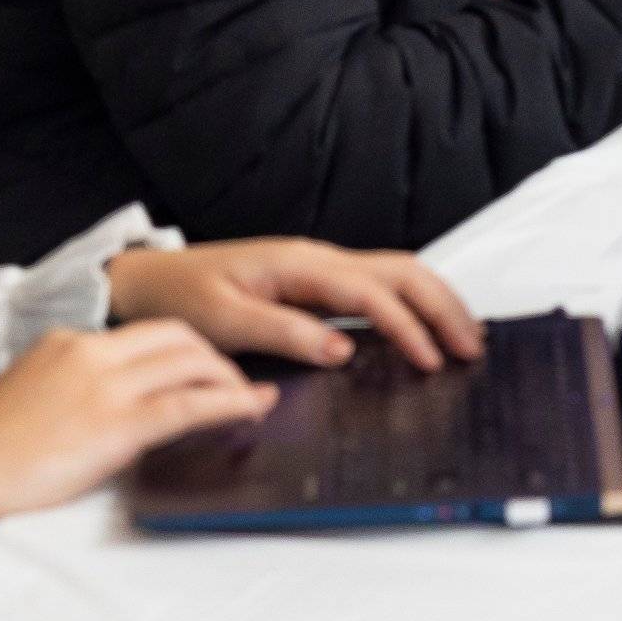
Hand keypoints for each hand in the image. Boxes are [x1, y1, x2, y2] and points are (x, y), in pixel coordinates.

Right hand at [0, 323, 271, 568]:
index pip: (143, 330)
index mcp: (67, 341)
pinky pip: (189, 406)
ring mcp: (105, 386)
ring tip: (252, 396)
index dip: (184, 345)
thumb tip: (115, 398)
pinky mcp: (116, 425)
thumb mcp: (31, 391)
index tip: (204, 362)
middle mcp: (90, 352)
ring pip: (190, 363)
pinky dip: (230, 404)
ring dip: (229, 378)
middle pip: (177, 334)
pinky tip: (252, 409)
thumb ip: (73, 382)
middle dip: (214, 355)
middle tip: (236, 379)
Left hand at [106, 239, 481, 373]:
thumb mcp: (224, 322)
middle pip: (402, 271)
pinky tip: (425, 328)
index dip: (406, 327)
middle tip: (472, 348)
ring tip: (465, 338)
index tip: (430, 361)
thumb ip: (284, 333)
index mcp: (299, 265)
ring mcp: (320, 269)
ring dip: (436, 302)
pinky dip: (412, 305)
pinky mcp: (317, 284)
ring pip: (397, 274)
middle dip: (443, 306)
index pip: (371, 292)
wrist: (149, 282)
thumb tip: (342, 349)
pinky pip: (378, 288)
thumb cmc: (180, 299)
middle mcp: (318, 259)